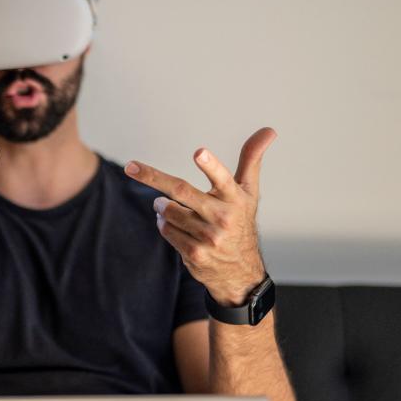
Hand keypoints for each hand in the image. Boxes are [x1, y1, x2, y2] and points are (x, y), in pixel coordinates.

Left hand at [123, 128, 276, 305]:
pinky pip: (166, 230)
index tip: (198, 153)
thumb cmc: (240, 220)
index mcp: (235, 197)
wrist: (240, 271)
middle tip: (130, 167)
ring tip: (166, 205)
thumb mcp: (248, 191)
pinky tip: (171, 223)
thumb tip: (269, 129)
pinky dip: (163, 223)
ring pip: (168, 211)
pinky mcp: (195, 253)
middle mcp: (223, 216)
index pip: (223, 178)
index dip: (210, 165)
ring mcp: (209, 237)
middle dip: (152, 177)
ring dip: (161, 206)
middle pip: (181, 191)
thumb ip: (251, 159)